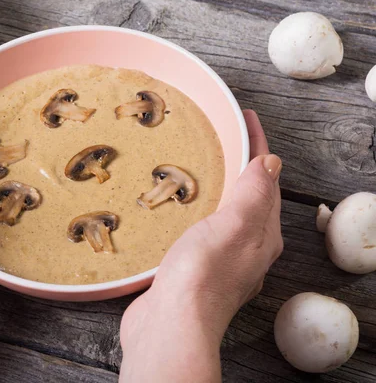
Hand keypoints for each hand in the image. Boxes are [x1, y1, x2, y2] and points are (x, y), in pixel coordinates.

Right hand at [119, 110, 282, 381]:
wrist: (169, 324)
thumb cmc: (201, 273)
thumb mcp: (233, 225)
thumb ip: (253, 194)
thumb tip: (272, 163)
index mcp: (261, 234)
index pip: (266, 179)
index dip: (258, 145)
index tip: (245, 116)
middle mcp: (246, 248)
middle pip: (250, 197)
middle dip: (241, 165)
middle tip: (224, 136)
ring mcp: (219, 260)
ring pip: (225, 214)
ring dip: (218, 188)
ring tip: (201, 164)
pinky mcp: (193, 269)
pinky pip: (202, 229)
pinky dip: (197, 209)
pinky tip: (181, 207)